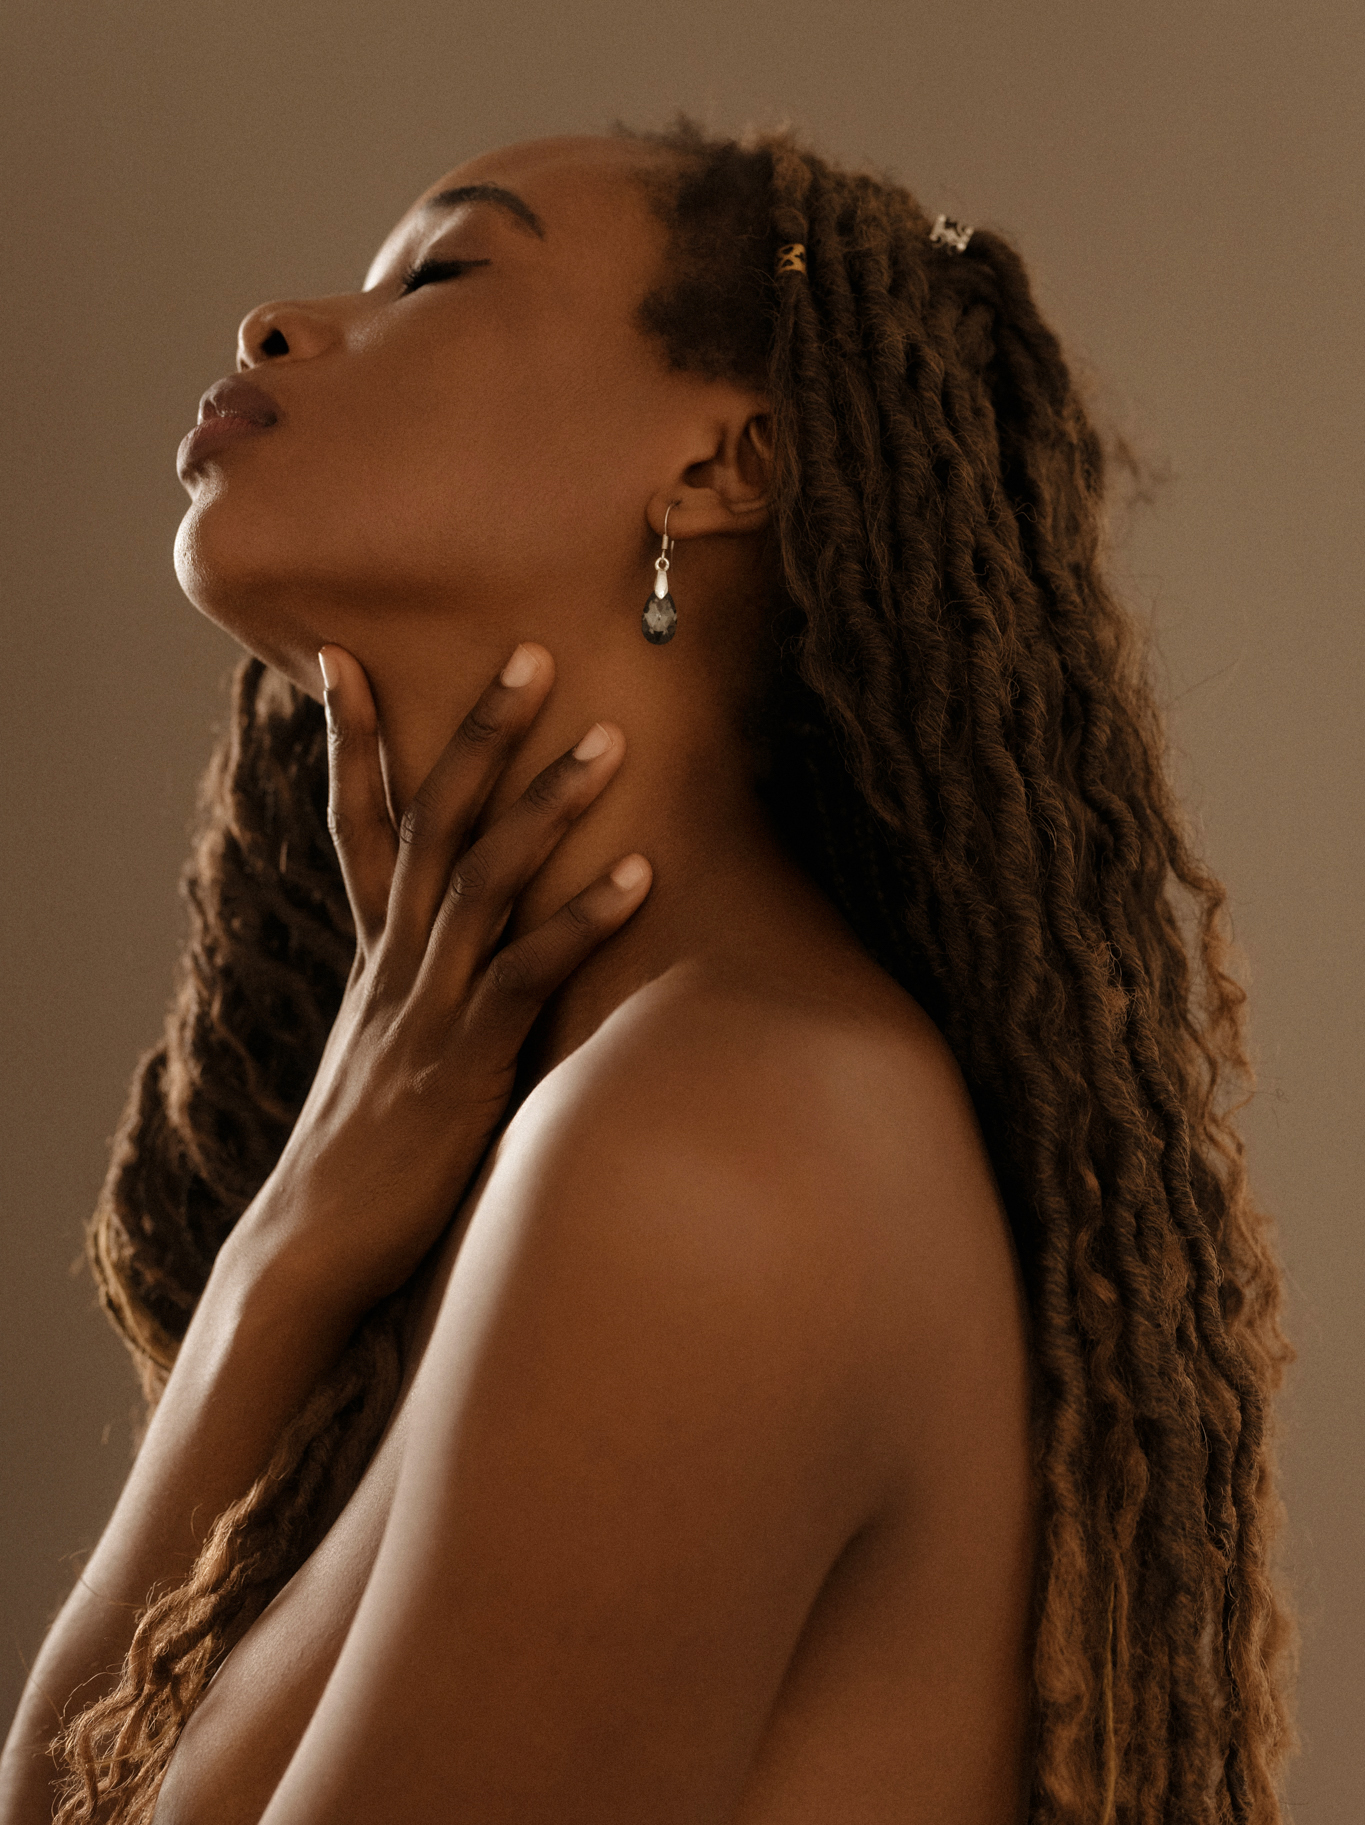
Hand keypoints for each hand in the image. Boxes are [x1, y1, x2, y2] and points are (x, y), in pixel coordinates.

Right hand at [230, 641, 650, 1317]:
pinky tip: (637, 872)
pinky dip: (580, 917)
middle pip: (432, 819)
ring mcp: (426, 1005)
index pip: (357, 823)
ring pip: (483, 876)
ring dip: (545, 802)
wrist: (309, 1247)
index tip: (340, 655)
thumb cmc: (363, 1154)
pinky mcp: (463, 1059)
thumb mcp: (388, 1053)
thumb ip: (424, 997)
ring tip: (606, 738)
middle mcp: (394, 961)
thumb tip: (467, 971)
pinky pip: (525, 971)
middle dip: (479, 732)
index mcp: (374, 954)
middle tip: (531, 653)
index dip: (350, 740)